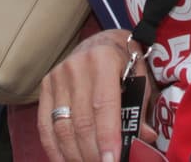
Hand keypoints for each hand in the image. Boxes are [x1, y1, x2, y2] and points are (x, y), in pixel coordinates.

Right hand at [37, 30, 155, 160]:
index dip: (107, 137)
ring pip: (62, 126)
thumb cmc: (125, 61)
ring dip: (74, 154)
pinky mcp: (46, 86)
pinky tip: (65, 161)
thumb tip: (145, 138)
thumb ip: (140, 107)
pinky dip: (54, 148)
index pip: (104, 106)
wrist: (101, 41)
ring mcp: (58, 76)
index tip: (111, 160)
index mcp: (104, 60)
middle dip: (92, 152)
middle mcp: (77, 66)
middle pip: (81, 121)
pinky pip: (45, 124)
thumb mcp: (140, 77)